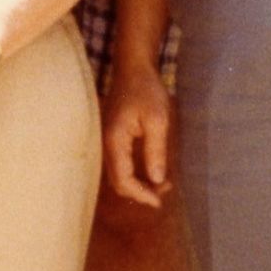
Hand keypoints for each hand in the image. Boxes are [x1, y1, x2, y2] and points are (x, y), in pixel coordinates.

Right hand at [104, 55, 174, 207]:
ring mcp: (108, 142)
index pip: (123, 179)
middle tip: (163, 193)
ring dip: (138, 184)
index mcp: (115, 141)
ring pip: (119, 174)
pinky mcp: (113, 138)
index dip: (140, 194)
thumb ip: (156, 151)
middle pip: (118, 181)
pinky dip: (135, 173)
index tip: (159, 201)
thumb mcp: (158, 120)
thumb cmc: (146, 90)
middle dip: (140, 192)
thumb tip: (156, 180)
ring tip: (162, 184)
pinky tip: (151, 171)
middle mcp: (106, 145)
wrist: (133, 68)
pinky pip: (121, 164)